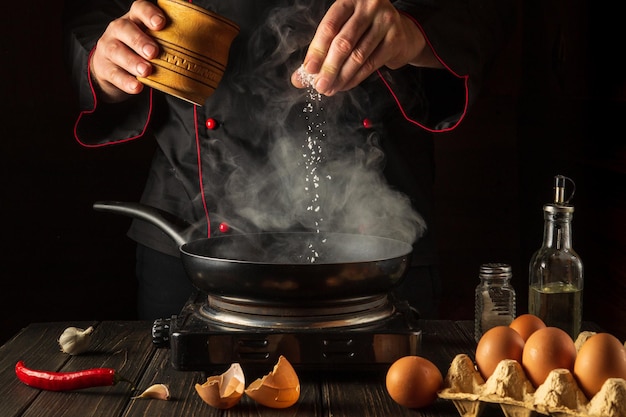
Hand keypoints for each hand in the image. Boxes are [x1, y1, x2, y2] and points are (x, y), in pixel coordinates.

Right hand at [89, 0, 165, 102]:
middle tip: (154, 52)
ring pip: (117, 51)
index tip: (161, 23)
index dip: (149, 13)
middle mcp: (119, 30)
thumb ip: (172, 42)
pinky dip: (126, 81)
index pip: (139, 8)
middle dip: (140, 40)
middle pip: (125, 28)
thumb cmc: (141, 53)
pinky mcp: (104, 68)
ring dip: (133, 61)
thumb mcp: (154, 42)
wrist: (112, 70)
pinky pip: (114, 74)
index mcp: (135, 20)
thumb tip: (209, 49)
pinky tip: (137, 86)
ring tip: (147, 71)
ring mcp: (108, 48)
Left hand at [291, 0, 440, 95]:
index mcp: (350, 0)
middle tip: (319, 85)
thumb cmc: (365, 31)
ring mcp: (385, 21)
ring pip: (357, 55)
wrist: (403, 33)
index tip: (308, 69)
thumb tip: (298, 78)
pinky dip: (355, 78)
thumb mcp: (343, 31)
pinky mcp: (395, 39)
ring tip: (330, 89)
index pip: (329, 26)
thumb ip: (322, 50)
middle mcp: (369, 6)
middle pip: (343, 42)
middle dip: (328, 68)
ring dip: (341, 77)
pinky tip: (344, 85)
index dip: (317, 50)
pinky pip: (371, 64)